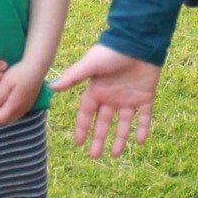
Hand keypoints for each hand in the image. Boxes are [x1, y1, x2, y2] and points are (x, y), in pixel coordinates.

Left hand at [0, 60, 45, 125]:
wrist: (36, 67)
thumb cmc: (20, 72)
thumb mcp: (6, 82)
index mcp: (15, 105)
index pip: (0, 119)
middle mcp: (21, 110)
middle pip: (5, 121)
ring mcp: (26, 108)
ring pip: (11, 118)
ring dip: (0, 117)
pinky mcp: (28, 104)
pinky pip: (15, 114)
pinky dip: (6, 114)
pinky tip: (1, 106)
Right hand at [55, 44, 159, 158]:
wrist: (138, 42)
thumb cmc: (111, 52)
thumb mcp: (90, 65)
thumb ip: (73, 77)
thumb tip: (51, 87)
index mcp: (97, 90)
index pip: (87, 113)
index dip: (82, 127)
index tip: (78, 143)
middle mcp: (112, 97)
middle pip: (104, 122)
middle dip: (98, 138)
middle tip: (94, 156)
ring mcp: (129, 98)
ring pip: (124, 123)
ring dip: (119, 138)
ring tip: (115, 155)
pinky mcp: (146, 96)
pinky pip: (145, 116)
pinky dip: (143, 128)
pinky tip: (140, 141)